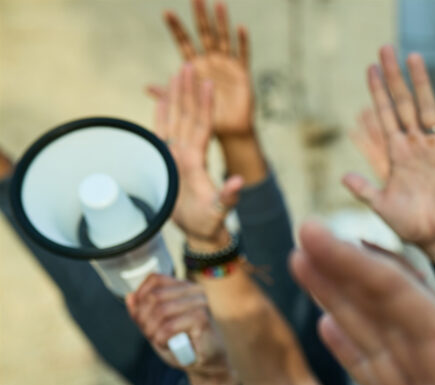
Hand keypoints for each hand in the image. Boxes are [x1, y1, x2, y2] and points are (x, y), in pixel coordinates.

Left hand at [126, 273, 229, 378]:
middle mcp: (194, 290)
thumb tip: (130, 296)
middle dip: (144, 319)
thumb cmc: (183, 345)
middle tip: (150, 334)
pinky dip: (162, 339)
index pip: (155, 279)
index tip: (140, 316)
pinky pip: (169, 326)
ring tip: (159, 340)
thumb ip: (142, 311)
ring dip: (152, 331)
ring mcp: (200, 303)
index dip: (141, 297)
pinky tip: (167, 345)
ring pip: (160, 311)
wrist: (206, 364)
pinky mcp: (202, 318)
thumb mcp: (156, 326)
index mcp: (184, 287)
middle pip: (154, 296)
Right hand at [153, 64, 243, 247]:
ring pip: (175, 119)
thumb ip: (228, 196)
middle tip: (189, 64)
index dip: (205, 104)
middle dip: (188, 90)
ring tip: (177, 73)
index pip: (202, 125)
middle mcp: (189, 153)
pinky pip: (162, 133)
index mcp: (198, 159)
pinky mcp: (167, 162)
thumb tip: (237, 183)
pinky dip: (160, 116)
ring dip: (175, 97)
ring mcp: (178, 155)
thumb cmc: (210, 222)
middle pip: (188, 115)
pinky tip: (160, 100)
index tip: (207, 82)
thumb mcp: (220, 209)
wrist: (200, 233)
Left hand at [155, 0, 253, 139]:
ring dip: (221, 22)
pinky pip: (243, 55)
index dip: (176, 28)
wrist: (229, 130)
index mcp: (194, 66)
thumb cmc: (206, 117)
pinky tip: (241, 27)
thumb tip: (146, 87)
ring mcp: (226, 65)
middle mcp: (210, 61)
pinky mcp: (242, 73)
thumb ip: (169, 94)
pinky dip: (243, 42)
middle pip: (204, 34)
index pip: (183, 42)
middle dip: (199, 15)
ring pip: (223, 39)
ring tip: (218, 4)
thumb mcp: (184, 106)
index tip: (166, 12)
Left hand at [342, 46, 434, 261]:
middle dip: (395, 78)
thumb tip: (343, 176)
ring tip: (414, 56)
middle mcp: (417, 146)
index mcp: (398, 154)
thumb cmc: (412, 226)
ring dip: (421, 83)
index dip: (377, 93)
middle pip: (404, 104)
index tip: (369, 68)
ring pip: (428, 108)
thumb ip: (364, 190)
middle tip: (386, 49)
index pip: (386, 116)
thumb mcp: (382, 206)